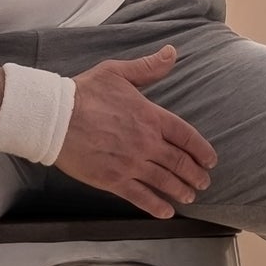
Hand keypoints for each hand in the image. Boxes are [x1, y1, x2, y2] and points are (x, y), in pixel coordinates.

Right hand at [56, 46, 218, 218]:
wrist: (55, 117)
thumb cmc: (84, 93)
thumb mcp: (118, 72)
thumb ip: (148, 67)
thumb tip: (172, 53)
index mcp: (150, 117)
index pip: (186, 136)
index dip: (202, 150)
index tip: (210, 160)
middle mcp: (146, 143)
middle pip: (180, 162)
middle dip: (195, 174)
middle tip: (203, 182)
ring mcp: (131, 164)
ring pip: (165, 181)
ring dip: (181, 191)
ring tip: (189, 197)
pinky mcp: (113, 180)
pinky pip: (141, 197)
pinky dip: (157, 206)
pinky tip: (166, 212)